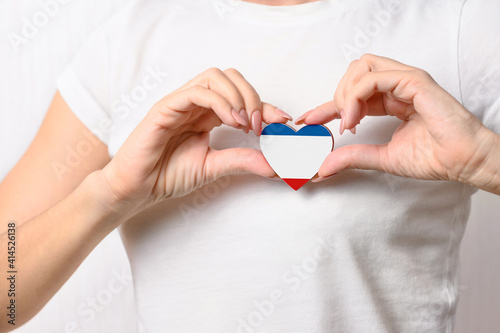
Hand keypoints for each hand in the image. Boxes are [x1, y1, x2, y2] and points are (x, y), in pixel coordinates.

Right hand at [96, 68, 290, 215]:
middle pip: (231, 77)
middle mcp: (196, 104)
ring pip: (215, 77)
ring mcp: (181, 102)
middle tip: (262, 125)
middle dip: (253, 97)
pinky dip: (219, 101)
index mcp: (208, 115)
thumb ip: (243, 160)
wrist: (137, 188)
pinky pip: (196, 92)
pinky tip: (232, 121)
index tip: (283, 122)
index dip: (266, 106)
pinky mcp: (166, 107)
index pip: (242, 97)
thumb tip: (276, 165)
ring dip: (238, 96)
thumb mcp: (214, 167)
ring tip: (246, 124)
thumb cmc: (168, 174)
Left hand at [296, 54, 499, 190]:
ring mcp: (405, 80)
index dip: (326, 106)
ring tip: (348, 121)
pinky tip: (355, 118)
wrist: (462, 161)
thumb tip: (321, 167)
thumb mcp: (382, 158)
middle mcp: (396, 86)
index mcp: (390, 100)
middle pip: (353, 71)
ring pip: (361, 67)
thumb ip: (352, 157)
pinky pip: (374, 76)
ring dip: (346, 93)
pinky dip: (357, 95)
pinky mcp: (414, 81)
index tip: (307, 121)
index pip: (352, 95)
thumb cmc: (433, 158)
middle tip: (338, 124)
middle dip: (337, 95)